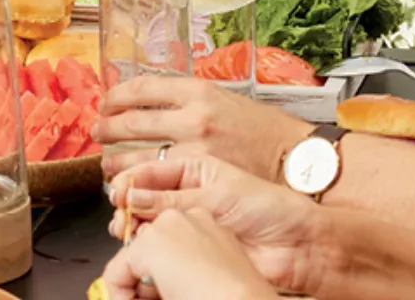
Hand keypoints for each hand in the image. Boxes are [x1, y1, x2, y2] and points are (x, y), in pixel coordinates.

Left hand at [95, 75, 311, 180]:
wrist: (295, 159)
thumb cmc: (263, 131)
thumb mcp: (226, 100)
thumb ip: (190, 101)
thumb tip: (152, 103)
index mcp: (199, 91)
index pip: (141, 87)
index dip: (116, 95)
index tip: (107, 101)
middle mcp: (193, 117)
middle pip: (131, 121)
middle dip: (107, 128)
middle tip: (99, 132)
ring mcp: (194, 151)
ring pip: (136, 157)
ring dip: (115, 161)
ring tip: (109, 163)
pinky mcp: (198, 180)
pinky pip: (154, 181)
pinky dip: (137, 183)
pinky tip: (131, 183)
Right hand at [107, 154, 322, 295]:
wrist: (297, 244)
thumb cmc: (272, 208)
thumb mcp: (220, 194)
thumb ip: (174, 198)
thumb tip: (134, 197)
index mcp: (197, 166)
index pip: (155, 167)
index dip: (133, 176)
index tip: (118, 187)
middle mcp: (189, 192)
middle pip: (144, 192)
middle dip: (127, 198)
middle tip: (119, 206)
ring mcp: (189, 219)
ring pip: (148, 219)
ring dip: (132, 223)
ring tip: (127, 227)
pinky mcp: (191, 247)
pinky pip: (160, 245)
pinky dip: (145, 247)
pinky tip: (140, 245)